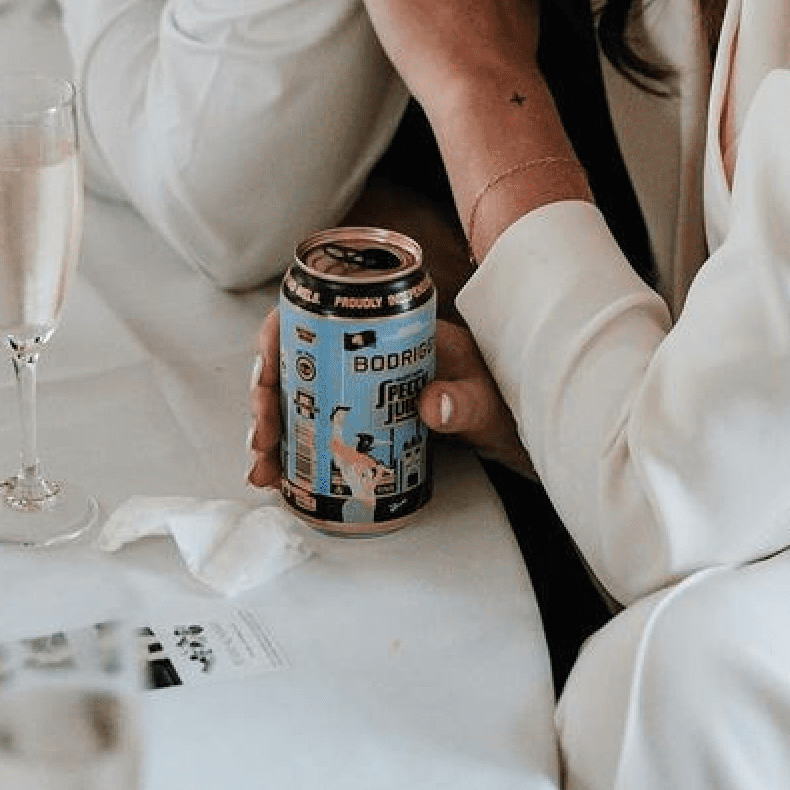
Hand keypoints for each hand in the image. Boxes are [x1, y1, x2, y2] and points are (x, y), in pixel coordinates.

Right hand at [246, 307, 532, 491]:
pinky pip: (316, 426)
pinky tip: (278, 476)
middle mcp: (368, 350)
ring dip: (272, 431)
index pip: (320, 313)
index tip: (267, 373)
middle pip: (298, 361)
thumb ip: (466, 402)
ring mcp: (363, 385)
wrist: (526, 430)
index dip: (281, 338)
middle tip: (262, 439)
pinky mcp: (363, 418)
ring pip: (299, 397)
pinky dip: (292, 450)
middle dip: (267, 399)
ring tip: (263, 469)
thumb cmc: (510, 402)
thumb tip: (432, 403)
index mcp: (392, 326)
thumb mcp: (489, 401)